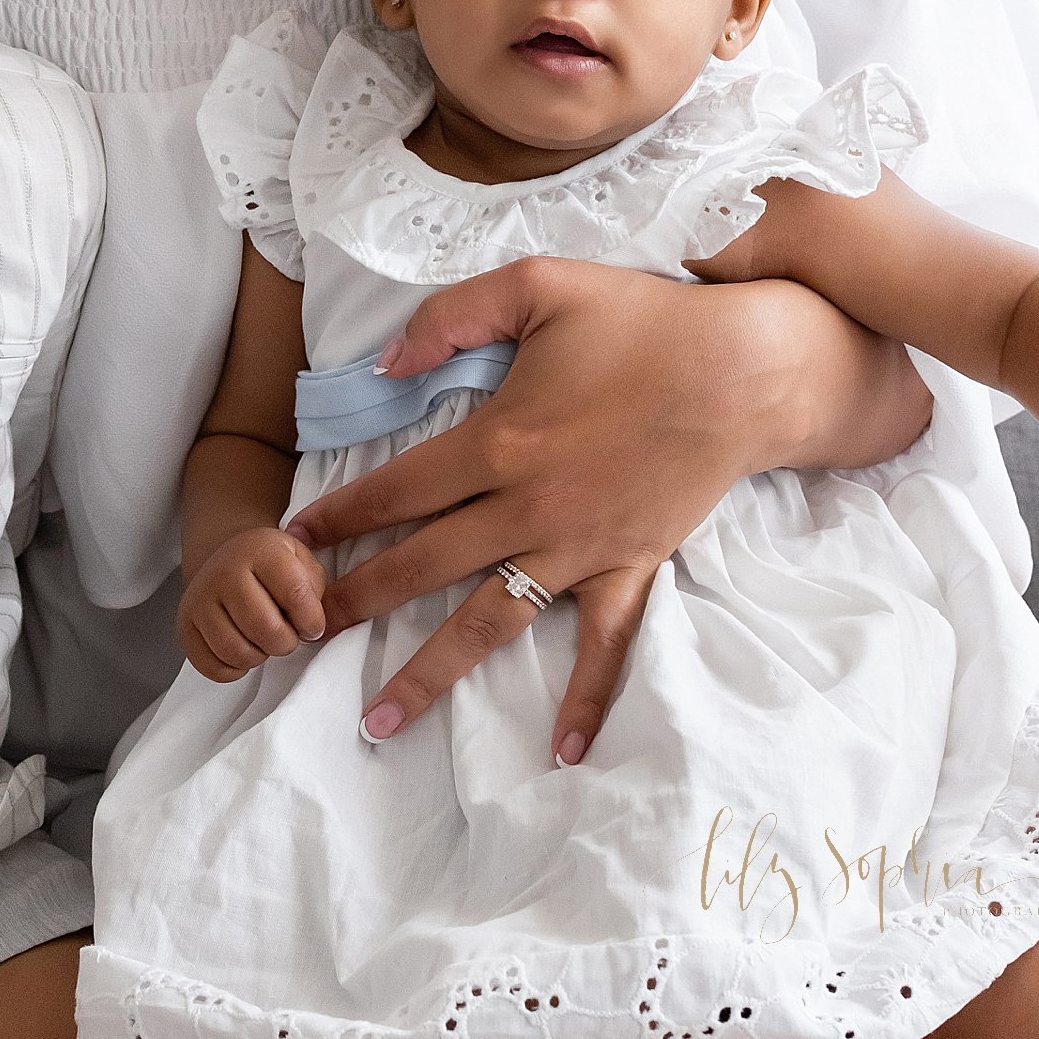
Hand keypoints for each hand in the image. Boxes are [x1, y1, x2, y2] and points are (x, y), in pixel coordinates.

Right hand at [180, 527, 326, 681]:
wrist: (227, 561)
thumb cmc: (271, 569)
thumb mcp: (303, 562)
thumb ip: (315, 589)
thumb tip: (311, 628)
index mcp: (260, 550)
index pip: (294, 592)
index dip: (311, 620)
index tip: (312, 626)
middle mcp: (224, 570)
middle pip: (264, 628)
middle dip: (285, 642)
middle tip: (286, 635)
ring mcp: (199, 598)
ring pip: (236, 652)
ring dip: (259, 656)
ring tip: (263, 640)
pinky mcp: (185, 625)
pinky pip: (212, 667)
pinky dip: (234, 669)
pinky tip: (243, 648)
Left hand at [288, 259, 917, 745]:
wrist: (747, 370)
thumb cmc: (642, 322)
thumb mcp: (538, 287)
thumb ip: (451, 318)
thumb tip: (386, 362)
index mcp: (497, 443)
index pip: (395, 490)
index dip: (338, 518)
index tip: (291, 546)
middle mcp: (527, 509)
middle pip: (423, 565)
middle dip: (356, 601)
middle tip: (301, 633)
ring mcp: (579, 548)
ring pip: (488, 622)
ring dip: (431, 672)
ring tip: (379, 719)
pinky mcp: (630, 567)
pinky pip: (603, 644)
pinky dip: (587, 699)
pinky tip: (563, 750)